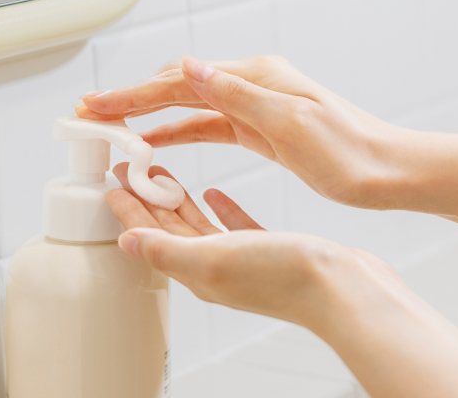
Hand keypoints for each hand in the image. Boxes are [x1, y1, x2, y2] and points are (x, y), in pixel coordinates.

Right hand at [81, 56, 457, 243]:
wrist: (386, 171)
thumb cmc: (349, 152)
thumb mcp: (291, 123)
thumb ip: (238, 94)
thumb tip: (190, 68)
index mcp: (256, 78)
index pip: (180, 82)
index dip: (134, 95)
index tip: (98, 106)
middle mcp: (252, 85)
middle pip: (177, 88)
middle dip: (131, 102)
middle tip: (91, 115)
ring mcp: (254, 105)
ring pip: (188, 107)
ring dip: (149, 117)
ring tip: (112, 129)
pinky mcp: (259, 128)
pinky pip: (208, 126)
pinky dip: (179, 132)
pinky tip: (157, 142)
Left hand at [106, 163, 457, 397]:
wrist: (344, 289)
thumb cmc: (284, 276)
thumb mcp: (214, 258)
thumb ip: (167, 250)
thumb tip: (126, 242)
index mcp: (199, 269)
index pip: (151, 235)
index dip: (130, 209)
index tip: (113, 183)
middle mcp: (217, 266)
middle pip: (170, 229)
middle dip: (149, 200)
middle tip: (133, 170)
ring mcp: (243, 259)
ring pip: (199, 226)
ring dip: (180, 201)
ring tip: (164, 176)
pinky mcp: (269, 251)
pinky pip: (234, 227)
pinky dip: (220, 209)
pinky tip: (215, 192)